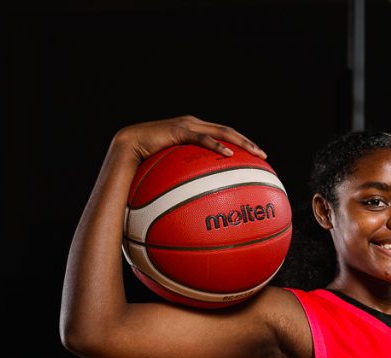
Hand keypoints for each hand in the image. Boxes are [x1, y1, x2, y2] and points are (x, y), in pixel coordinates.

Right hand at [111, 114, 265, 164]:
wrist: (126, 148)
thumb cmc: (146, 163)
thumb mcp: (171, 170)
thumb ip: (186, 177)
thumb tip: (198, 200)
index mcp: (193, 131)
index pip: (222, 135)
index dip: (240, 143)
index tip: (255, 157)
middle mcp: (193, 124)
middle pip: (227, 131)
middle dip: (247, 143)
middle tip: (263, 155)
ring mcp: (186, 125)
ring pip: (221, 131)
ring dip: (241, 142)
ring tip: (256, 153)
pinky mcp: (177, 130)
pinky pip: (201, 138)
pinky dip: (217, 145)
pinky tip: (229, 155)